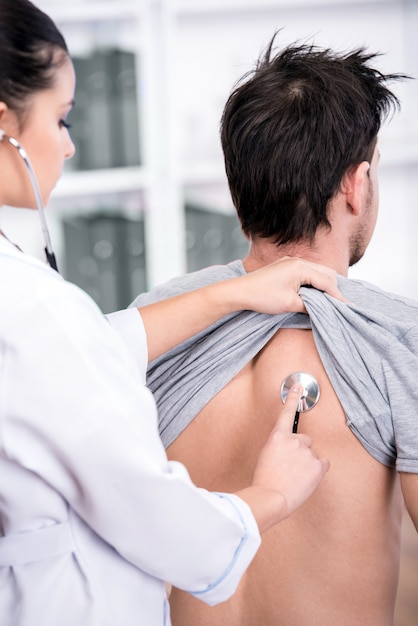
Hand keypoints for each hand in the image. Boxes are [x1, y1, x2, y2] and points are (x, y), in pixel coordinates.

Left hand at [235, 256, 343, 314]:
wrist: (239, 292)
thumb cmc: (262, 297)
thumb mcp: (290, 304)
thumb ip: (310, 305)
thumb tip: (322, 309)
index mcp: (300, 267)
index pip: (326, 281)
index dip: (337, 296)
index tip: (347, 307)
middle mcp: (297, 261)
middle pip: (325, 273)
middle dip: (334, 288)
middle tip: (341, 304)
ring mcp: (290, 262)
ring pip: (316, 272)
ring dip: (324, 285)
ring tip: (330, 300)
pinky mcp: (284, 267)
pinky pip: (306, 273)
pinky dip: (314, 282)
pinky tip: (314, 293)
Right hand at [236, 385, 328, 532]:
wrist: (271, 496)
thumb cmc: (265, 481)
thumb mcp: (267, 456)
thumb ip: (280, 448)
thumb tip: (292, 452)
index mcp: (277, 436)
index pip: (287, 413)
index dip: (292, 399)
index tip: (297, 387)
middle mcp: (294, 440)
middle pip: (305, 440)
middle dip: (301, 451)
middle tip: (290, 467)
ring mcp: (307, 452)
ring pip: (313, 455)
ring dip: (307, 464)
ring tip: (295, 477)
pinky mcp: (318, 465)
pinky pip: (323, 464)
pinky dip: (317, 472)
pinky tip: (305, 479)